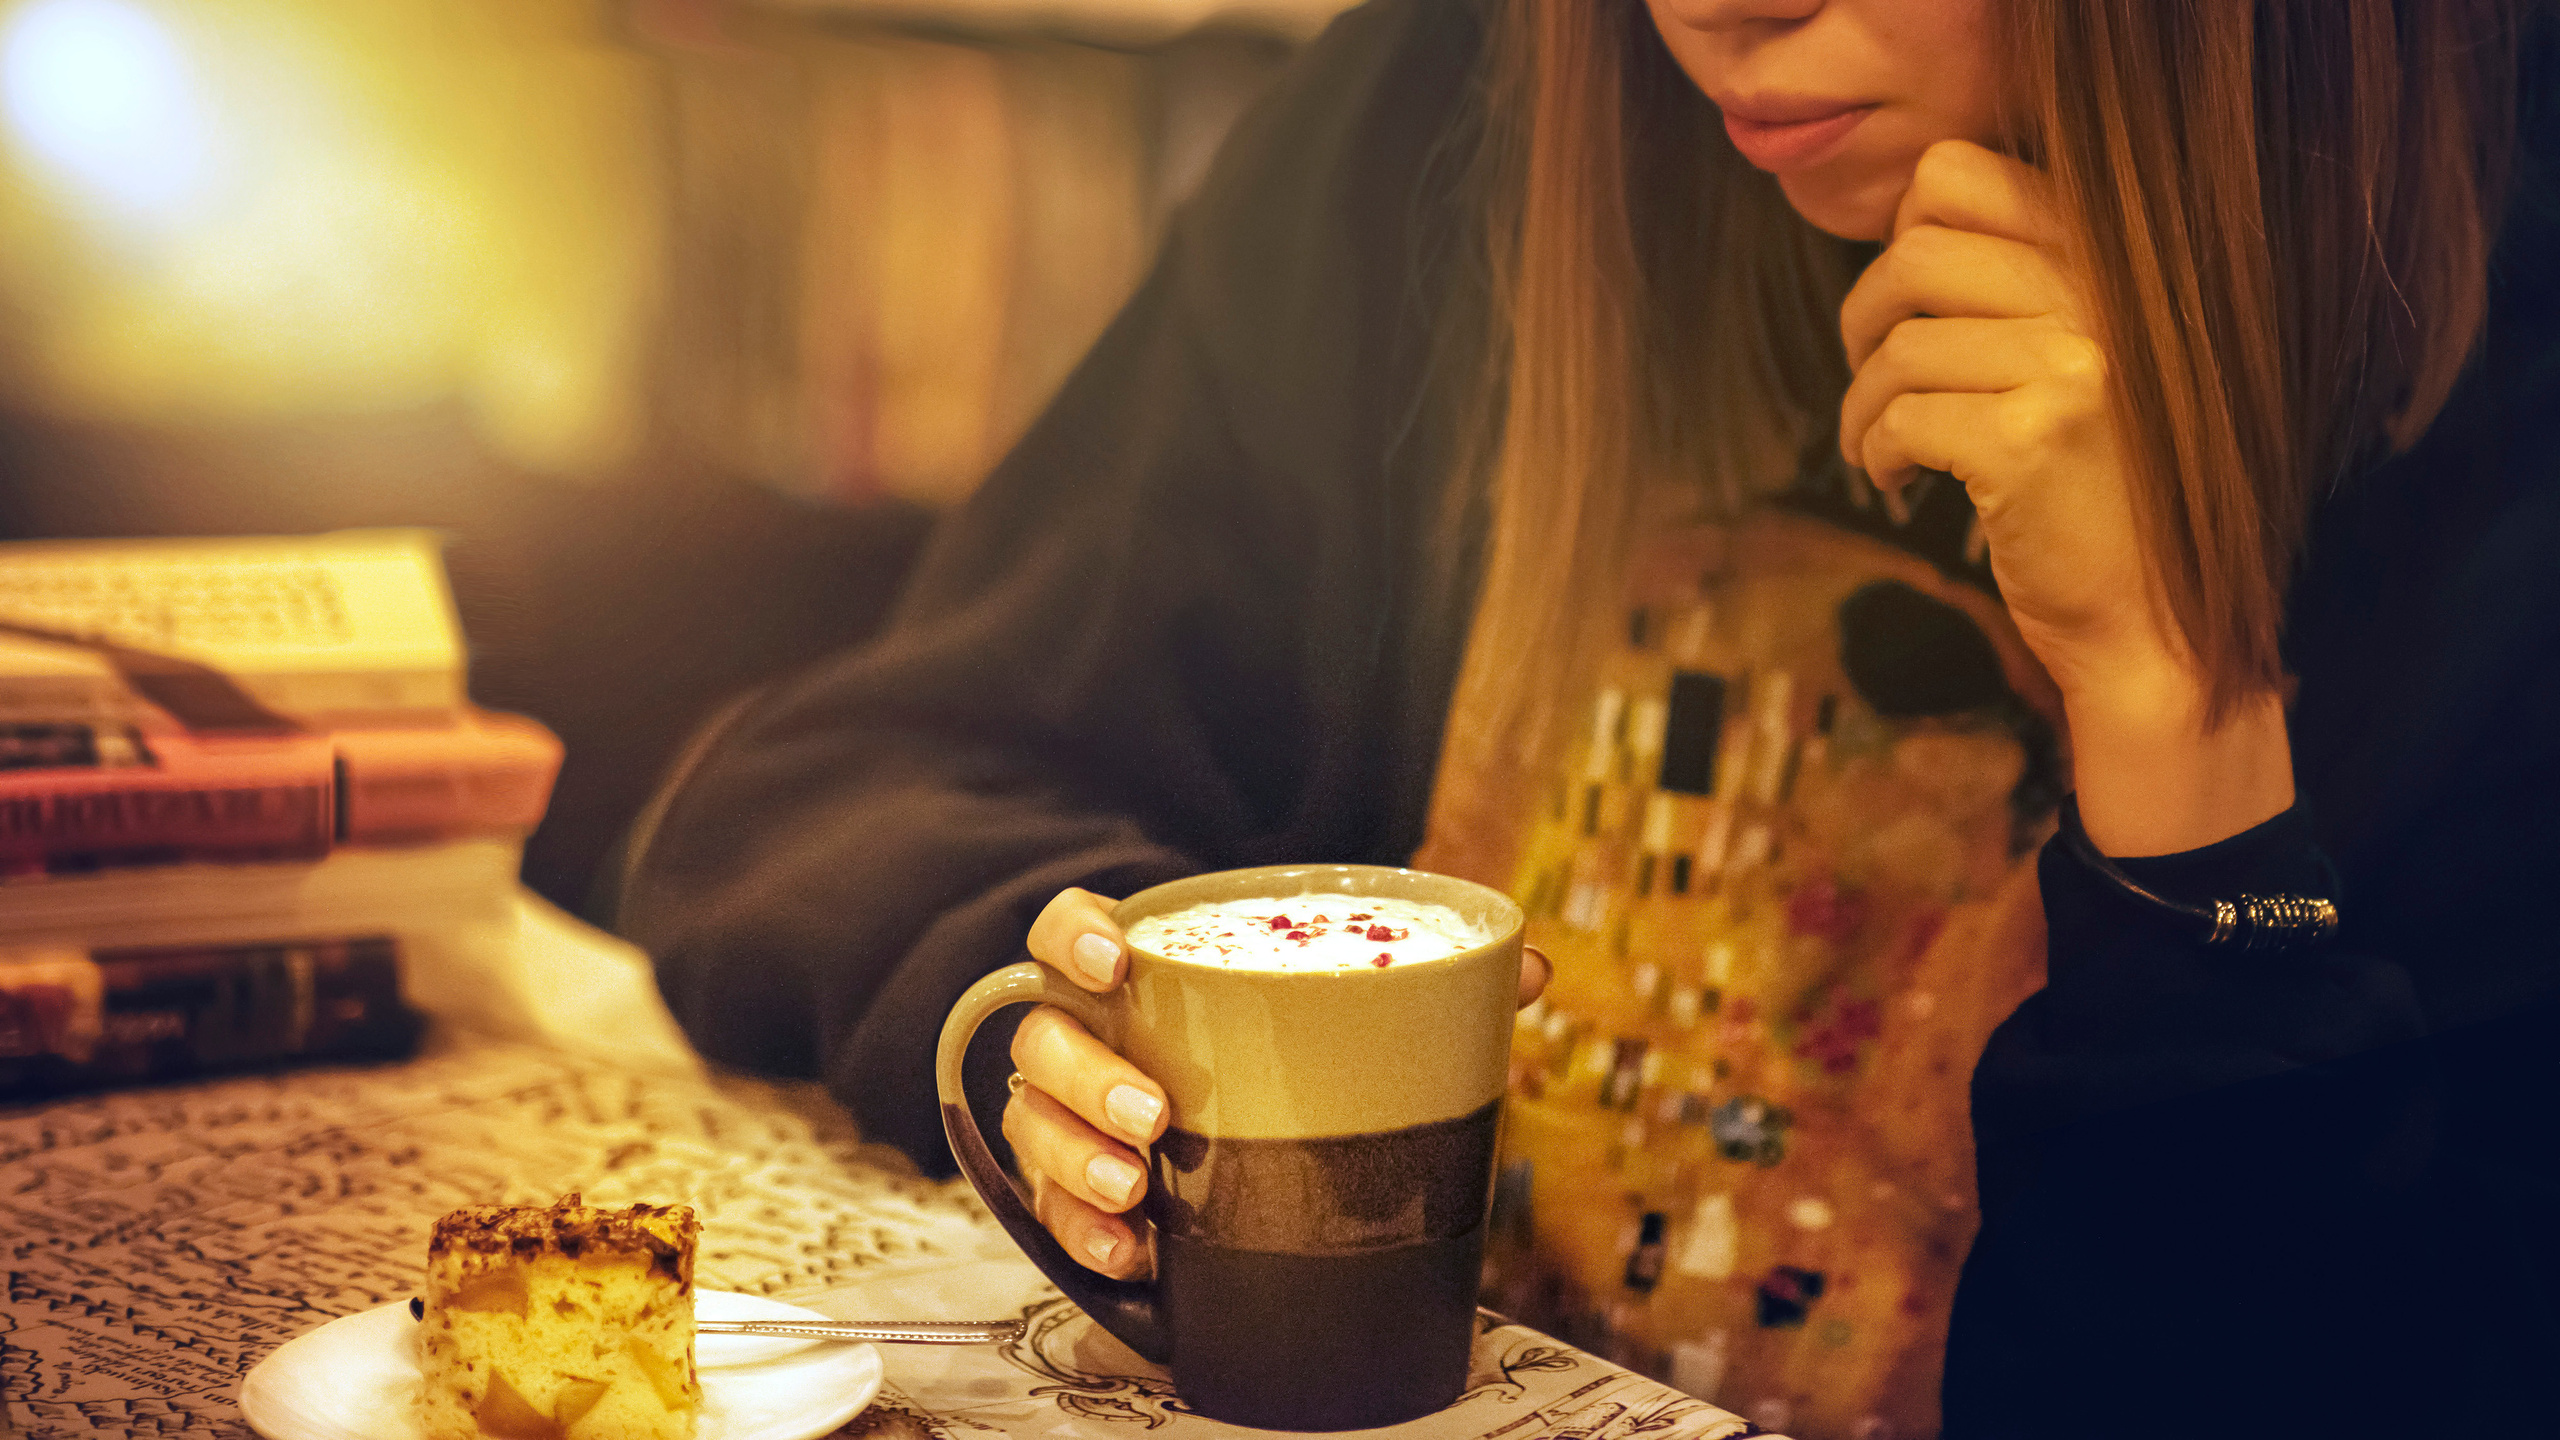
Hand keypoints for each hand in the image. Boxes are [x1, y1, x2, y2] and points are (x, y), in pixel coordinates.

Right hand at [1006, 887, 1554, 1279]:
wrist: (1271, 1177)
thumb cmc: (1295, 1071)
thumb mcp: (1358, 1025)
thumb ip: (1432, 988)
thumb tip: (1528, 968)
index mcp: (1142, 980)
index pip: (1069, 931)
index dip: (1076, 935)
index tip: (1118, 960)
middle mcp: (1090, 1042)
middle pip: (1044, 1038)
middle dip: (1088, 1076)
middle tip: (1157, 1116)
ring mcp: (1070, 1121)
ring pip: (1031, 1125)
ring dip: (1077, 1160)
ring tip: (1140, 1193)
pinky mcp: (1073, 1198)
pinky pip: (1052, 1217)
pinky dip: (1086, 1237)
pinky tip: (1135, 1254)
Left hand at [1837, 140, 2294, 853]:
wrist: (2157, 624)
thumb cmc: (2103, 493)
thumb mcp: (2081, 364)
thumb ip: (2018, 289)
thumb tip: (1900, 240)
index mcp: (2111, 262)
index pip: (1959, 174)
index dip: (1905, 235)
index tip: (1907, 308)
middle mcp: (2100, 297)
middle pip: (1912, 253)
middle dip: (1863, 321)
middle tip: (1874, 382)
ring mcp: (2069, 366)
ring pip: (1897, 345)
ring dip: (1862, 406)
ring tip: (1887, 452)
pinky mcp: (2027, 441)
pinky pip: (1899, 416)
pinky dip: (1874, 452)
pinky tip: (1901, 486)